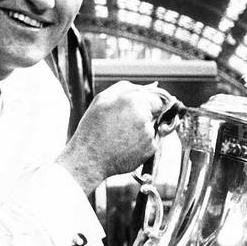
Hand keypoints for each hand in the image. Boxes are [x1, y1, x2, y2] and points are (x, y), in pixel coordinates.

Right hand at [56, 81, 172, 194]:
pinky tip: (125, 146)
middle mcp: (144, 117)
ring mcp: (149, 134)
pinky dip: (141, 143)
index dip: (148, 103)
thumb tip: (153, 86)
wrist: (89, 160)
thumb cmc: (93, 128)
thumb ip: (128, 87)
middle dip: (146, 116)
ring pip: (153, 127)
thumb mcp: (103, 99)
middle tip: (124, 125)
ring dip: (142, 129)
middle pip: (156, 112)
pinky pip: (151, 141)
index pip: (157, 97)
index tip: (138, 110)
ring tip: (120, 136)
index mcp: (133, 100)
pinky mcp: (150, 149)